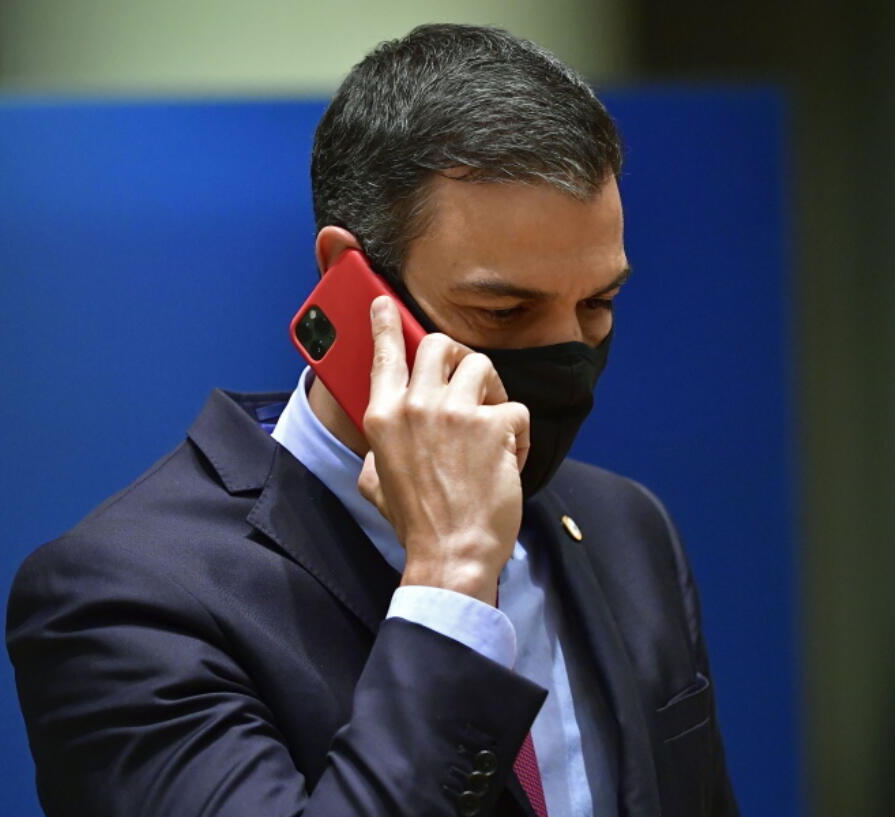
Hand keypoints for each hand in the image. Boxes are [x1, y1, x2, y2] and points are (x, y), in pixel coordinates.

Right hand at [358, 295, 529, 604]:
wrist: (451, 555)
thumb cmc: (418, 524)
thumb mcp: (376, 483)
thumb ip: (378, 451)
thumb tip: (385, 443)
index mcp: (384, 418)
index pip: (384, 356)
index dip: (386, 325)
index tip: (385, 304)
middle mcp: (416, 406)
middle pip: (440, 345)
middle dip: (460, 356)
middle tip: (470, 381)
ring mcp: (456, 413)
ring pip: (483, 367)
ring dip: (493, 393)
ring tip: (492, 427)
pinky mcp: (493, 426)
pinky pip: (516, 409)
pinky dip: (519, 435)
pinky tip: (510, 460)